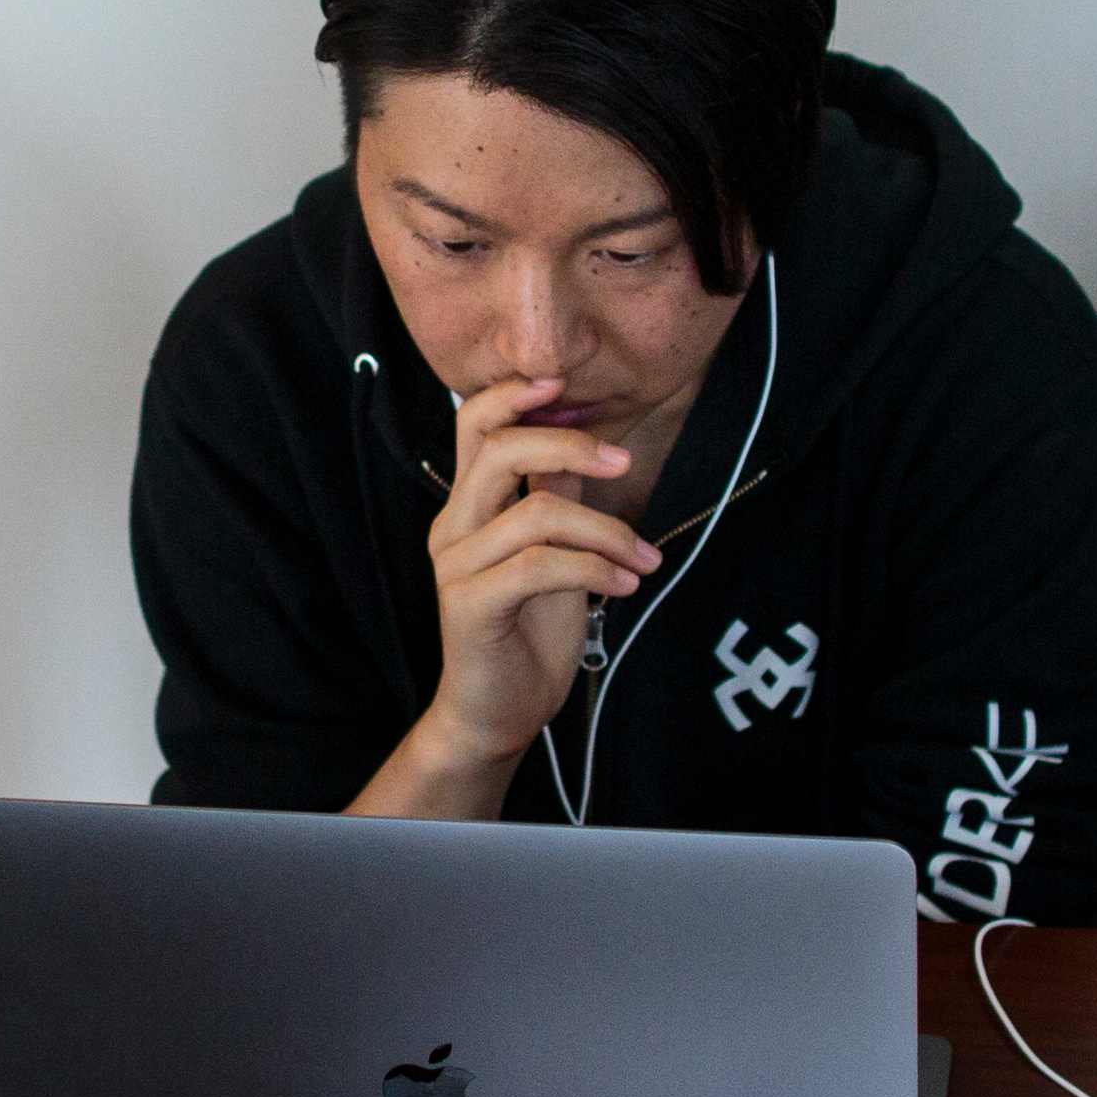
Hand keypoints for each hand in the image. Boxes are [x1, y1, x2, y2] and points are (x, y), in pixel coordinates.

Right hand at [410, 373, 660, 775]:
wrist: (497, 713)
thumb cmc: (528, 633)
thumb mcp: (554, 554)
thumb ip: (557, 499)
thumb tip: (582, 449)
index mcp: (468, 506)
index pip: (474, 425)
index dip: (514, 395)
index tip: (563, 383)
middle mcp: (453, 526)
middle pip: (499, 449)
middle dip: (569, 443)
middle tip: (624, 462)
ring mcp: (457, 565)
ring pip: (536, 511)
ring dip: (607, 530)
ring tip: (642, 560)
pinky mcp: (470, 604)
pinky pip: (540, 565)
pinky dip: (594, 568)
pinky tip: (623, 586)